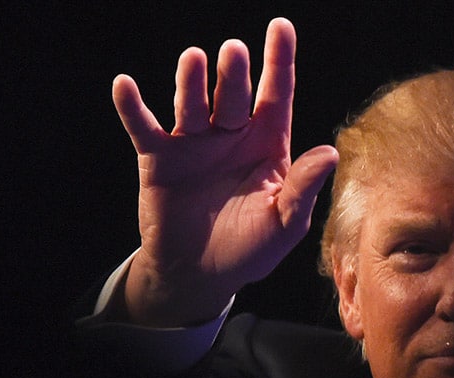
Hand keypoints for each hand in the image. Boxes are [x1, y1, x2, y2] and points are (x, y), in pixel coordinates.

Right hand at [112, 18, 337, 326]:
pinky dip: (133, 107)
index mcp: (267, 145)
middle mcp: (231, 135)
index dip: (279, 61)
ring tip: (193, 59)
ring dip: (191, 82)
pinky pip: (144, 128)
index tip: (280, 27)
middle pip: (234, 96)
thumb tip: (329, 152)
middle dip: (233, 74)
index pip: (276, 95)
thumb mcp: (284, 224)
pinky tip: (124, 85)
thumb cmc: (250, 249)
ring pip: (192, 104)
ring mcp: (194, 144)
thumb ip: (303, 188)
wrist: (200, 275)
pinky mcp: (159, 159)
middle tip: (233, 53)